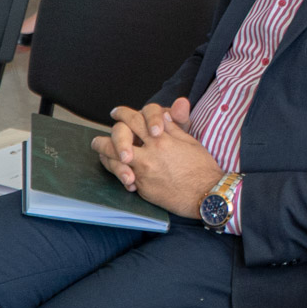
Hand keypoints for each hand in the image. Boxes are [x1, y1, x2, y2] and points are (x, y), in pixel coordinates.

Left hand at [92, 98, 218, 215]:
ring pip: (113, 158)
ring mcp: (143, 172)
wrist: (206, 194)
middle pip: (118, 138)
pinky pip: (122, 177)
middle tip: (100, 136)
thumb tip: (163, 115)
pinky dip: (117, 171)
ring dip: (104, 153)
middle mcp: (149, 154)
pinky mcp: (142, 187)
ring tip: (100, 150)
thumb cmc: (202, 167)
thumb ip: (174, 127)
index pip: (135, 119)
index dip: (123, 113)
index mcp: (162, 139)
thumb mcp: (190, 141)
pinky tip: (117, 168)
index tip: (117, 113)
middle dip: (107, 133)